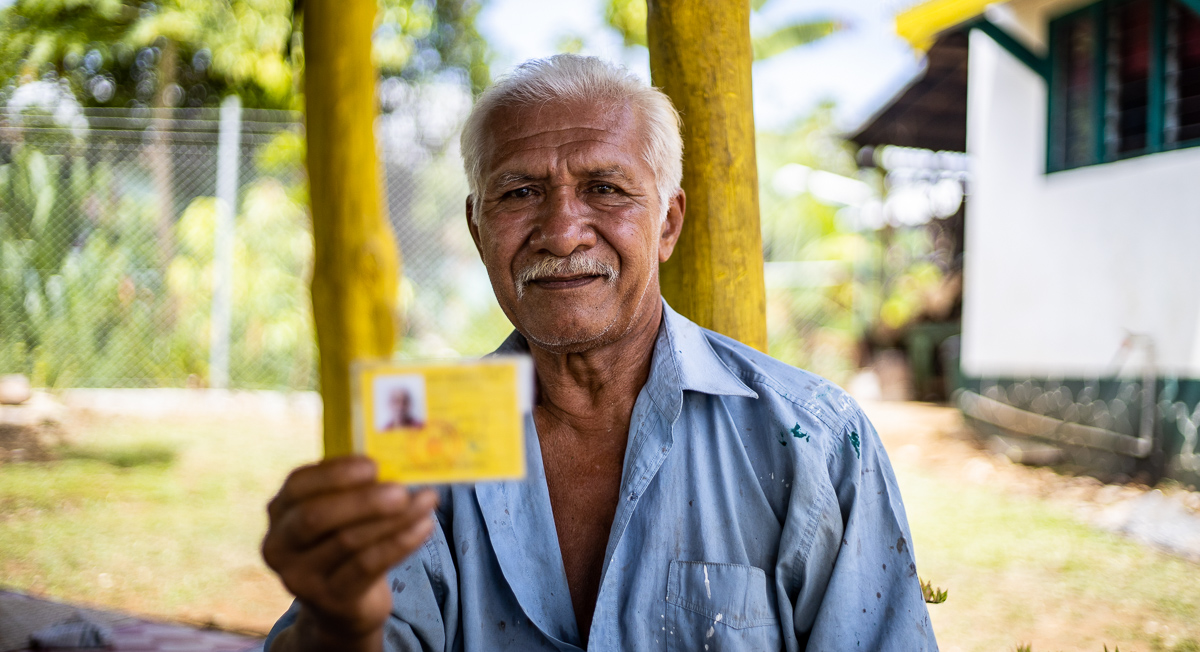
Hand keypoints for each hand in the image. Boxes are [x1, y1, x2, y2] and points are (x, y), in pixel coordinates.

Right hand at [262, 456, 437, 645]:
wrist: (342, 605)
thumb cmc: (344, 544)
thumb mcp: (340, 515)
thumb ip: (355, 489)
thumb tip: (397, 462)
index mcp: (280, 511)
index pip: (298, 485)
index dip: (335, 473)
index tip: (373, 465)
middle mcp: (279, 545)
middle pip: (316, 517)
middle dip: (363, 500)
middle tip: (402, 490)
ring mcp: (300, 577)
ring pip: (348, 541)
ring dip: (394, 519)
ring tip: (426, 501)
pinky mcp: (328, 599)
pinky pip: (367, 566)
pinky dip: (400, 543)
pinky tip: (424, 527)